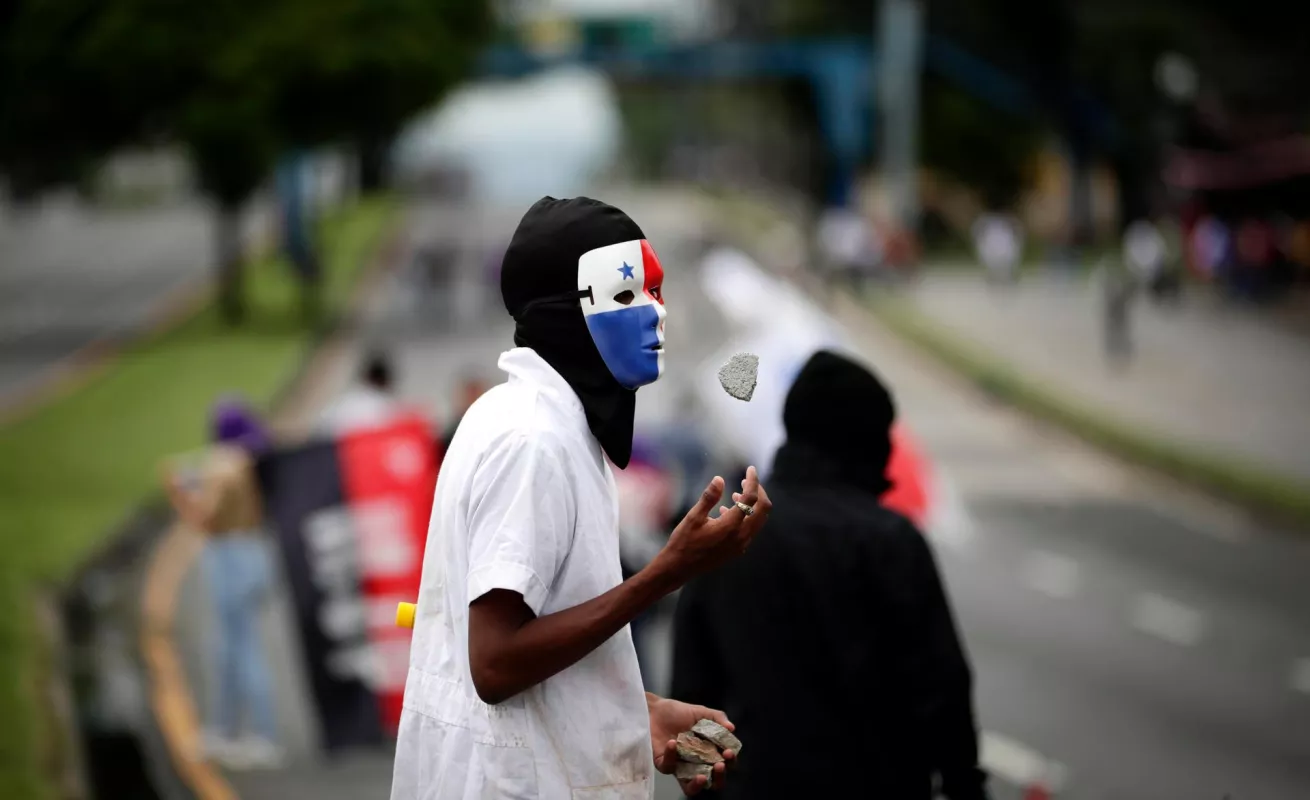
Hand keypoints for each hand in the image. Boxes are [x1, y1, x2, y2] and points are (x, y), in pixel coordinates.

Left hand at [647, 693, 735, 794]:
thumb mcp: (702, 713)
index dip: (730, 761)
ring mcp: (680, 766)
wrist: (655, 709)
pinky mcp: (664, 764)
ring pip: (690, 788)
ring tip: (702, 777)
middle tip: (719, 765)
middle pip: (713, 782)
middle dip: (719, 778)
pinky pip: (669, 768)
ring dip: (698, 785)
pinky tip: (673, 742)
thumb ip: (718, 718)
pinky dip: (671, 756)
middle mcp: (696, 763)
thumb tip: (731, 728)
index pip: (725, 763)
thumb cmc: (679, 712)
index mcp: (709, 752)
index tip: (728, 752)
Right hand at [654, 466, 771, 583]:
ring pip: (758, 520)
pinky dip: (746, 516)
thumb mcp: (694, 517)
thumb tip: (719, 479)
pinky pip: (749, 530)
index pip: (751, 498)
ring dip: (752, 505)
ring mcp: (741, 545)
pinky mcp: (737, 550)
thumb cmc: (684, 541)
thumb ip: (709, 498)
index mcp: (731, 526)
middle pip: (762, 509)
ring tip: (736, 493)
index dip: (753, 481)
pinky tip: (728, 511)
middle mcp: (741, 536)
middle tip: (747, 481)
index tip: (750, 469)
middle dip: (758, 492)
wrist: (679, 568)